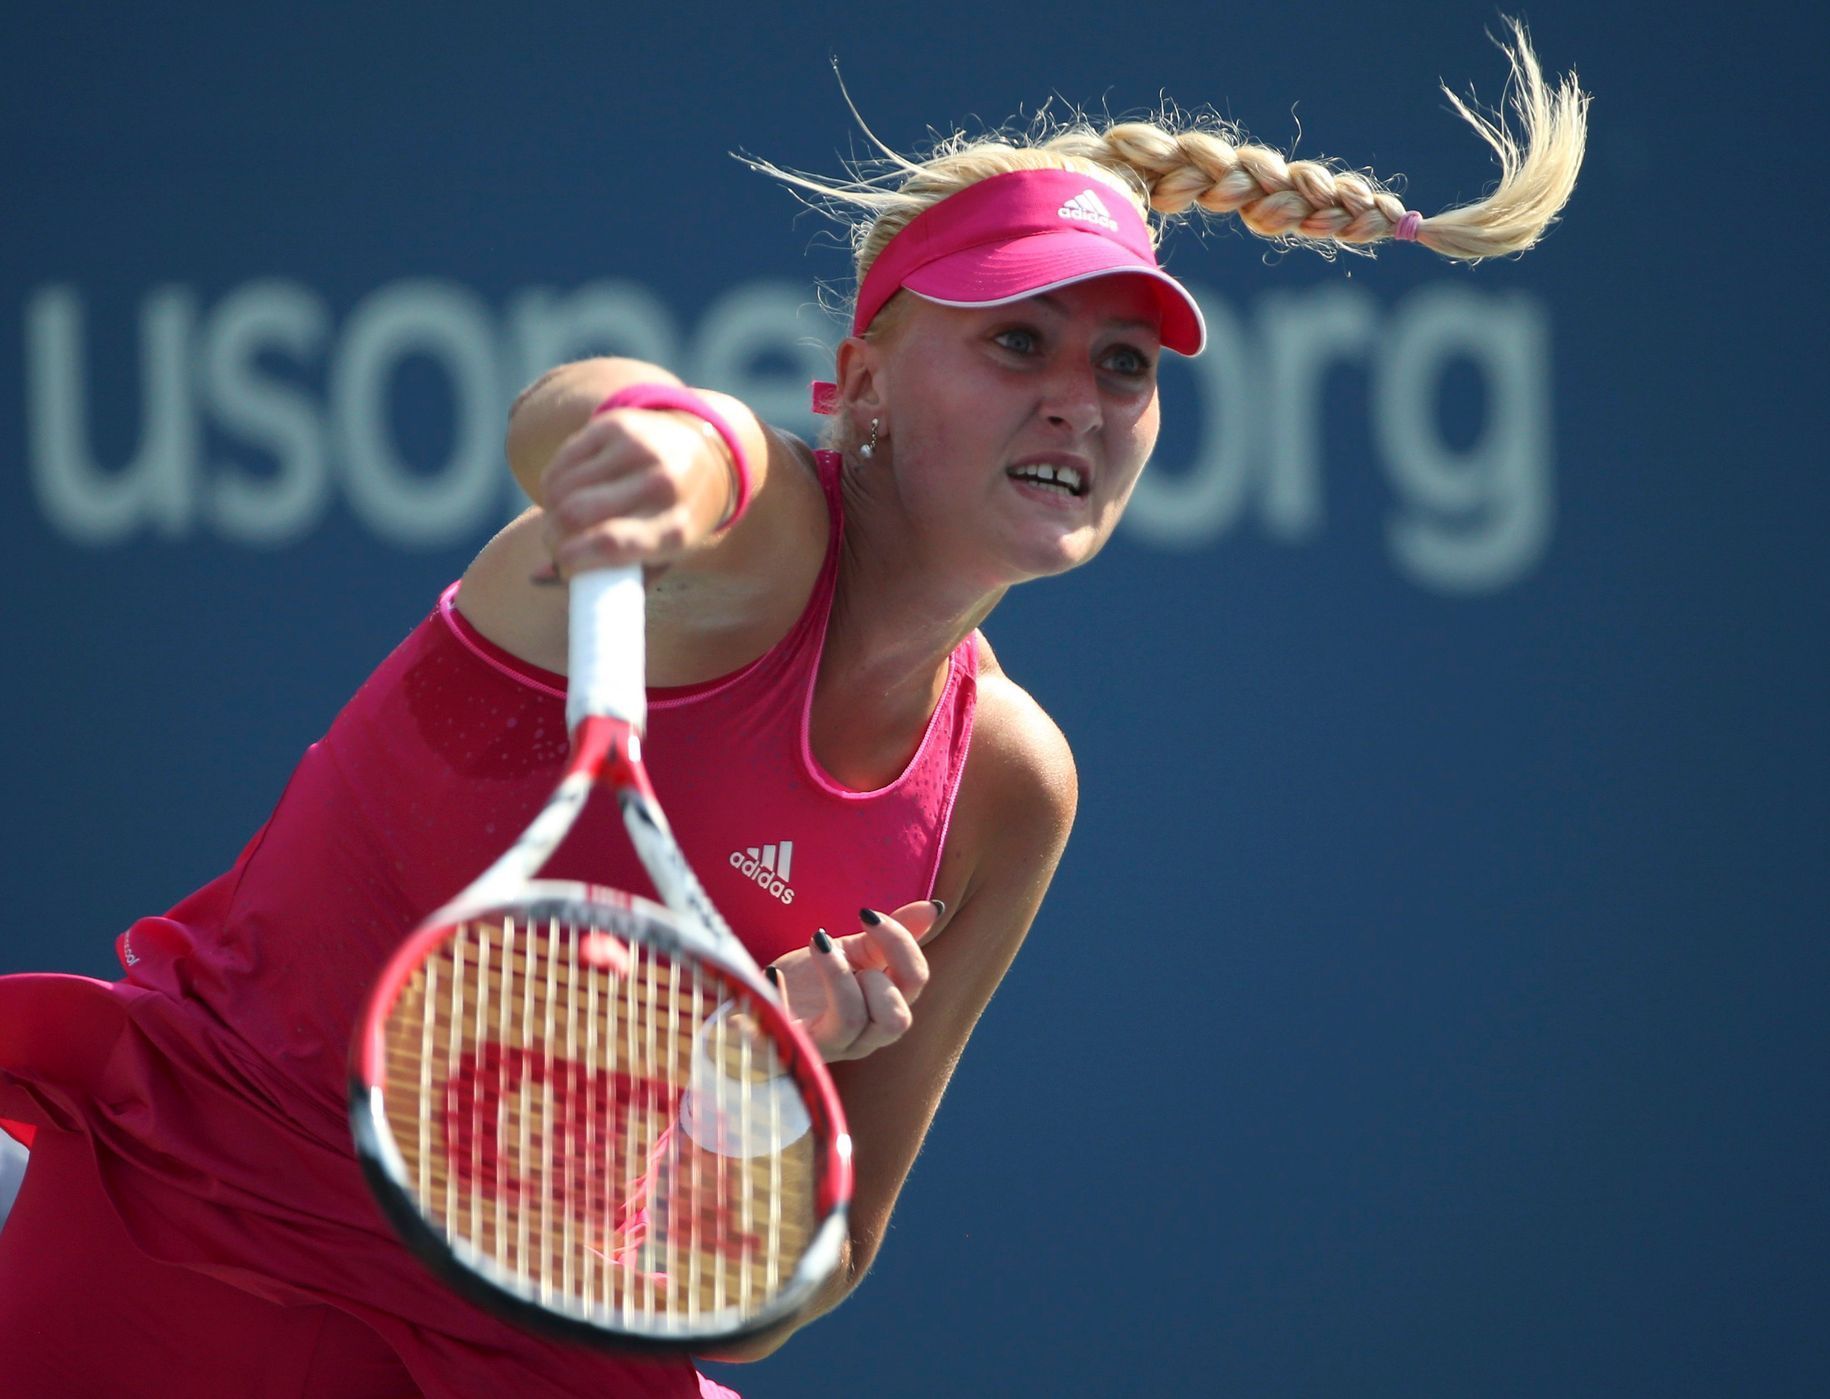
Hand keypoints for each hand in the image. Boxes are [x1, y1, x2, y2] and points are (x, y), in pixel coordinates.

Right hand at [539, 406, 732, 573]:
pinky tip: (567, 491)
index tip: (563, 565)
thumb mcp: (661, 555)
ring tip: (562, 518)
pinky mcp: (616, 425)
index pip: (610, 542)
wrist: (709, 454)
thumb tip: (539, 575)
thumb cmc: (676, 518)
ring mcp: (637, 449)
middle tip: (555, 543)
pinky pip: (562, 461)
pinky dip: (553, 482)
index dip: (572, 557)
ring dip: (549, 509)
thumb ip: (607, 575)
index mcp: (675, 527)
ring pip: (562, 486)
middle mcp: (659, 484)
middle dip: (552, 534)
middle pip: (577, 512)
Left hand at [767, 900, 944, 1062]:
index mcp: (884, 1009)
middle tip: (844, 953)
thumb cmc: (811, 984)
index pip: (915, 982)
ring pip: (851, 1021)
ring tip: (817, 944)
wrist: (760, 1005)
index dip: (900, 943)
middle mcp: (862, 1037)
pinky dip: (780, 996)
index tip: (865, 914)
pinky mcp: (786, 1048)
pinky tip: (771, 973)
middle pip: (896, 1020)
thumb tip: (934, 908)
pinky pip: (790, 1032)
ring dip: (837, 974)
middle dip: (876, 978)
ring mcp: (826, 1047)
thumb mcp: (851, 953)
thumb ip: (891, 935)